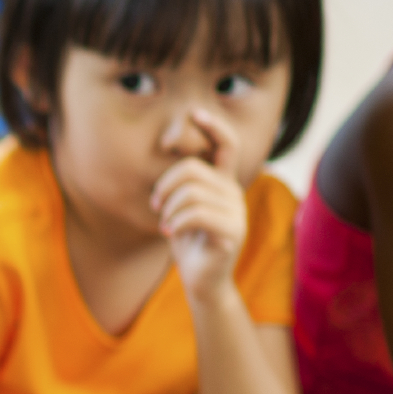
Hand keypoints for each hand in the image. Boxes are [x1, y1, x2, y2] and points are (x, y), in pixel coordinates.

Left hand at [153, 110, 249, 301]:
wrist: (203, 281)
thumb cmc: (190, 241)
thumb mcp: (184, 207)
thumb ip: (186, 184)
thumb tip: (175, 153)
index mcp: (223, 182)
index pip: (227, 145)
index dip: (213, 126)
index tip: (194, 112)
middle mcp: (233, 192)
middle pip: (192, 169)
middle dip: (165, 185)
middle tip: (157, 206)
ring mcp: (236, 212)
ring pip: (191, 192)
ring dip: (169, 209)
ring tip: (166, 224)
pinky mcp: (232, 232)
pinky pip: (197, 214)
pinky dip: (176, 221)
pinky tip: (170, 233)